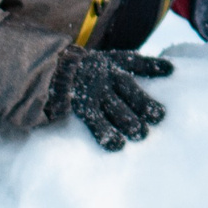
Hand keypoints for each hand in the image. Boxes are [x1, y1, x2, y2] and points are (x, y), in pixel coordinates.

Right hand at [46, 47, 173, 150]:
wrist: (36, 71)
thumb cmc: (66, 72)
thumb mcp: (89, 64)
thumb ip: (109, 70)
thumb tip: (144, 79)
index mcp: (106, 62)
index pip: (133, 62)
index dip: (152, 65)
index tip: (170, 70)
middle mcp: (102, 75)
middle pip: (129, 88)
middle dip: (144, 102)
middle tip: (159, 116)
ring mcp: (91, 90)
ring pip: (116, 107)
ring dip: (129, 120)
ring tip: (141, 134)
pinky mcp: (79, 106)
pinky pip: (96, 121)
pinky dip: (106, 133)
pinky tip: (116, 145)